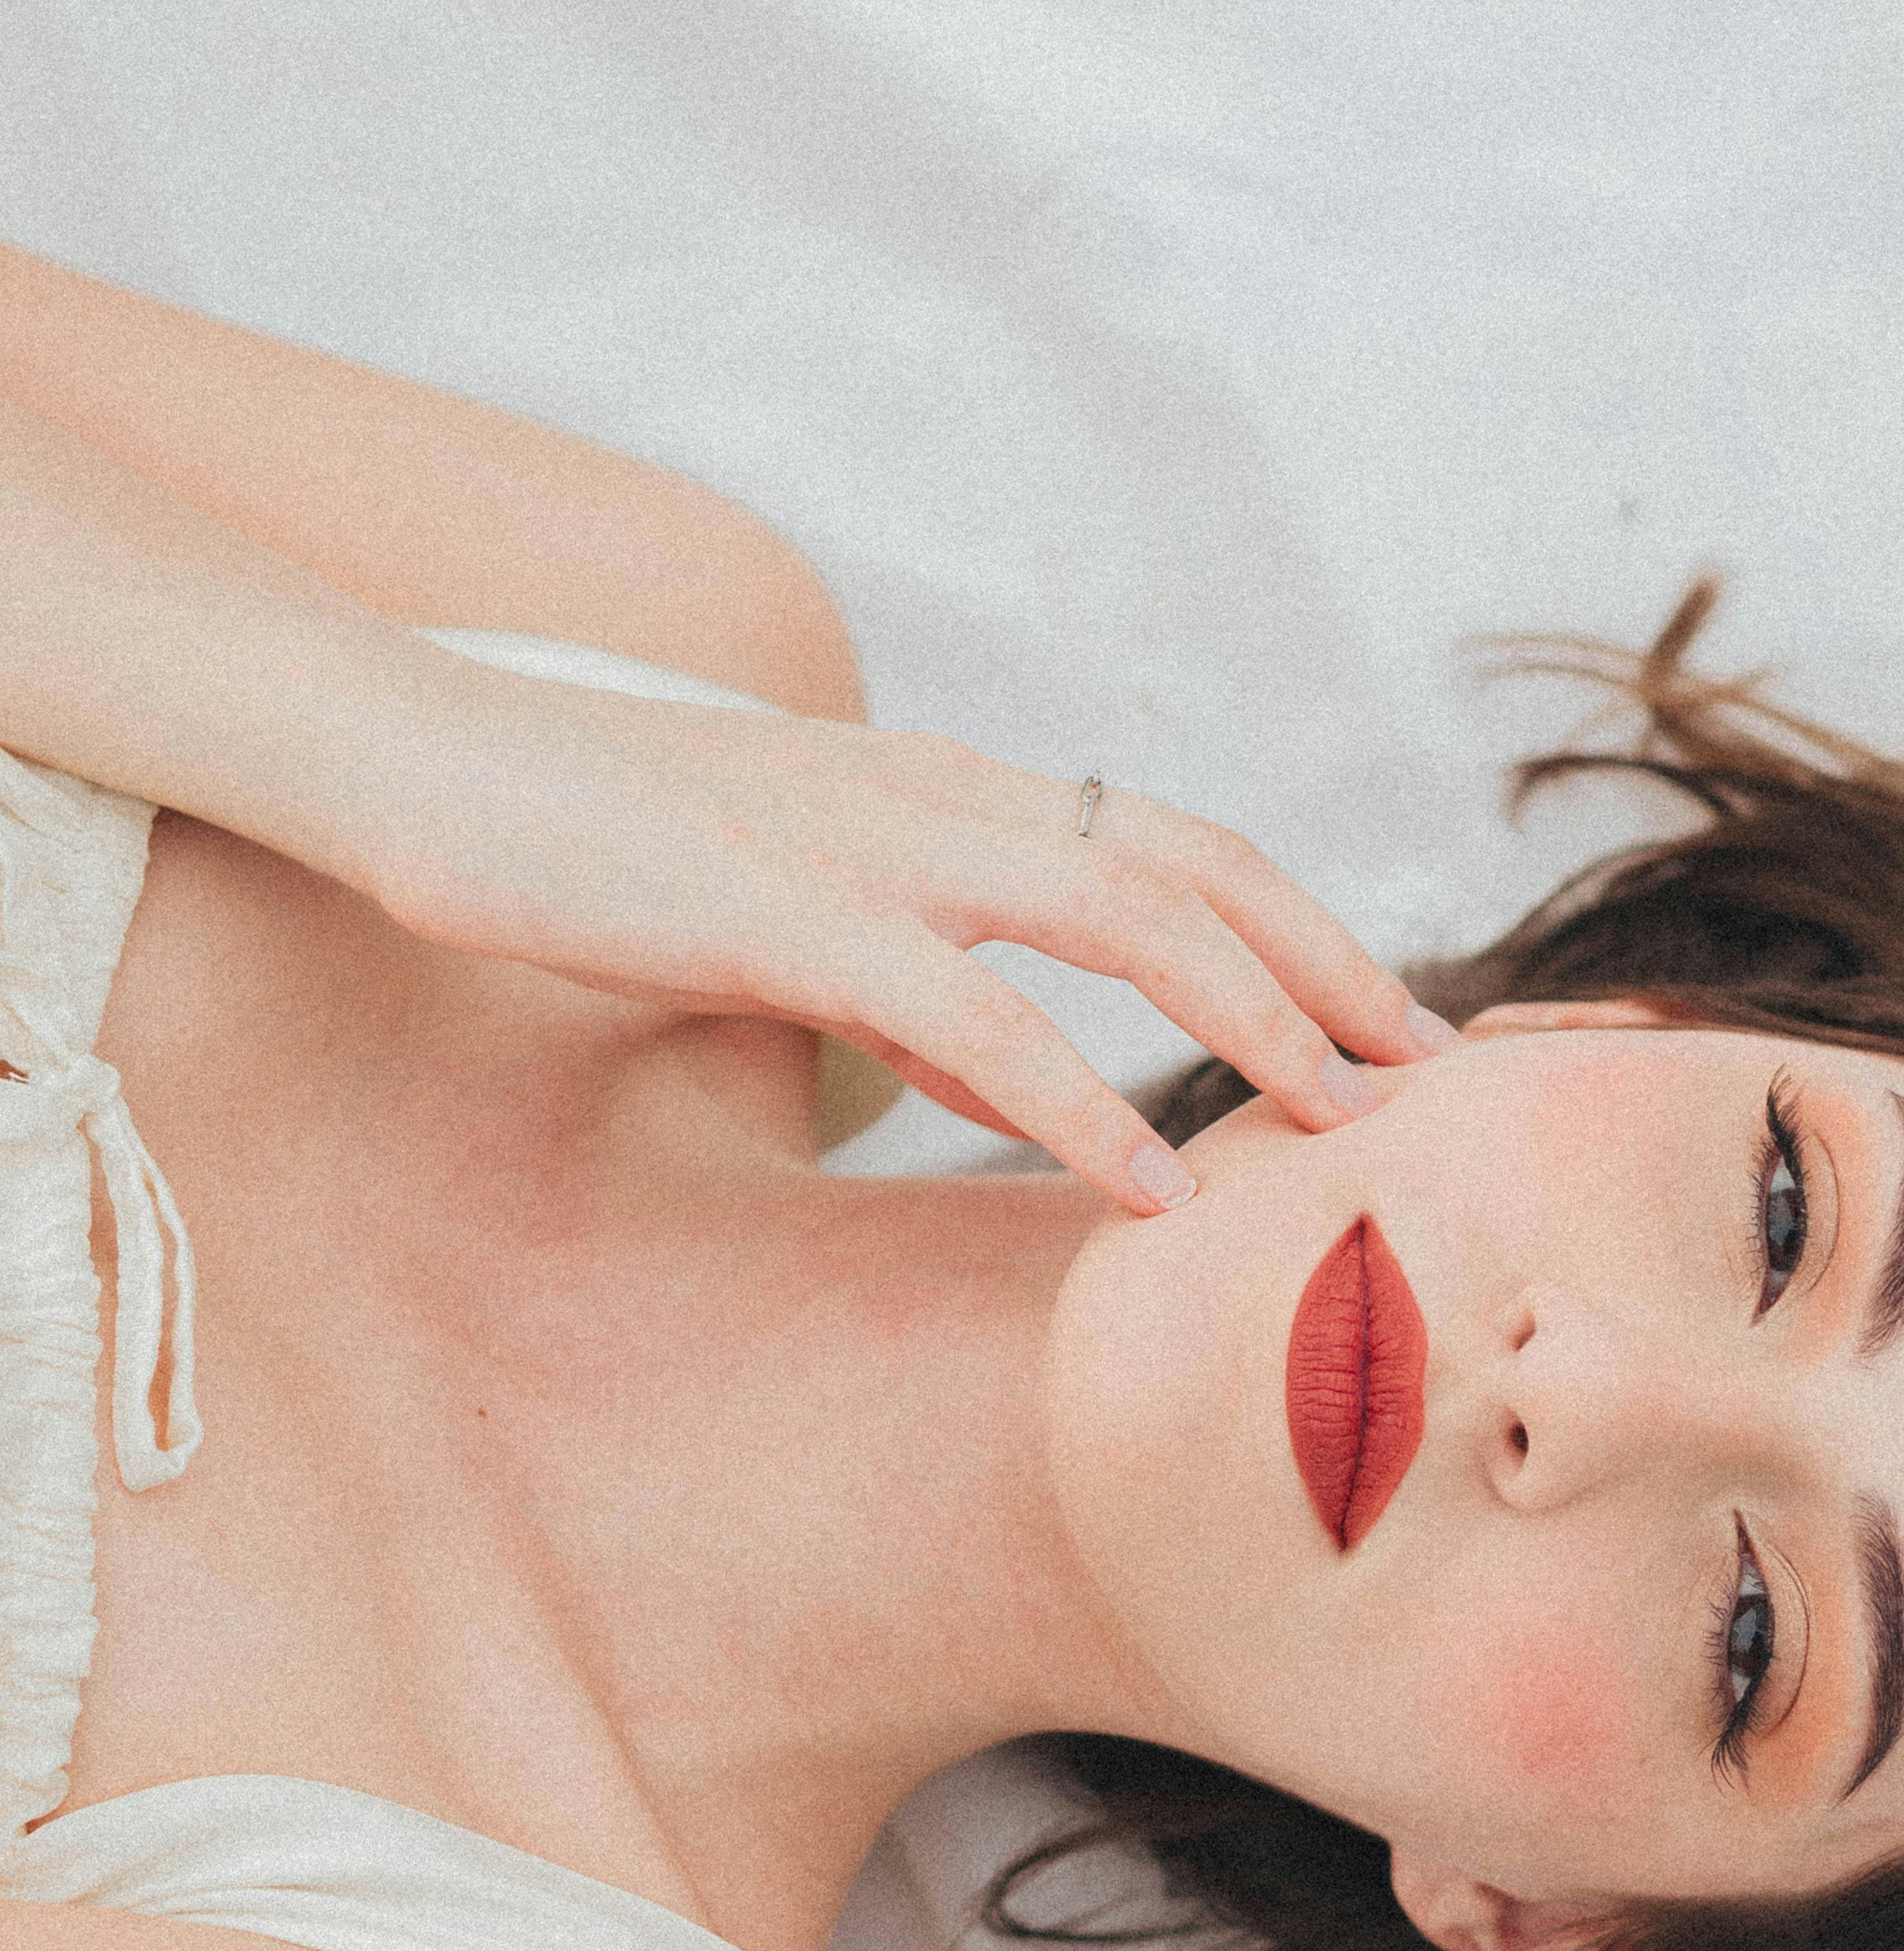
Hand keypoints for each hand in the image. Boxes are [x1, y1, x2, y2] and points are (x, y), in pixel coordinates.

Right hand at [354, 660, 1457, 1211]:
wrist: (418, 764)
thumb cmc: (589, 850)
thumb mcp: (785, 930)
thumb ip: (914, 1003)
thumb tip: (1014, 1089)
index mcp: (946, 794)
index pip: (1173, 845)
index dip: (1299, 927)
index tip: (1391, 1022)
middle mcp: (940, 798)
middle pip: (1197, 865)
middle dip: (1333, 965)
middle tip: (1437, 1071)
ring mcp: (872, 846)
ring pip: (1126, 914)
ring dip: (1254, 1018)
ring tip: (1346, 1119)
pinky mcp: (788, 915)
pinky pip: (974, 1014)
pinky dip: (1083, 1102)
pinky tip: (1155, 1186)